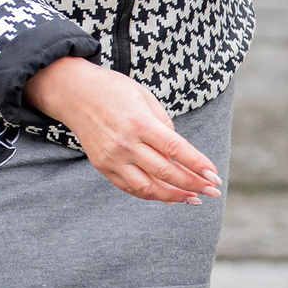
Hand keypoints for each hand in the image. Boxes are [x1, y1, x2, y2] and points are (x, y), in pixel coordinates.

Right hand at [25, 55, 223, 204]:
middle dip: (193, 184)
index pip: (176, 150)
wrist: (74, 93)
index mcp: (140, 123)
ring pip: (148, 188)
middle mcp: (126, 144)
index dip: (197, 165)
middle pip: (165, 172)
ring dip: (174, 196)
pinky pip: (131, 188)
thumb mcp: (144, 96)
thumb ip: (163, 124)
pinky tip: (168, 196)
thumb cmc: (114, 90)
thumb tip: (178, 152)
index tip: (214, 176)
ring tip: (193, 198)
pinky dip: (151, 195)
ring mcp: (113, 158)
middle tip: (212, 190)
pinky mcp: (103, 167)